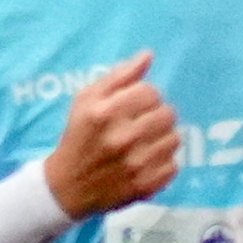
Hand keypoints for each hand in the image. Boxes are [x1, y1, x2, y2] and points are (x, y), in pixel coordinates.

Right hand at [41, 50, 181, 216]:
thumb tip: (148, 56)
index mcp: (106, 113)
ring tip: (146, 141)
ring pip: (174, 139)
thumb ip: (118, 76)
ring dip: (162, 137)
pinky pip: (173, 165)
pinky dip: (163, 162)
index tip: (135, 104)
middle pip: (167, 114)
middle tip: (142, 122)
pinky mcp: (146, 186)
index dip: (145, 96)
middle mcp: (123, 138)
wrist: (69, 186)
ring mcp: (136, 165)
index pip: (150, 92)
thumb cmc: (78, 135)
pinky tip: (146, 160)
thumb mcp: (86, 99)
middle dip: (156, 114)